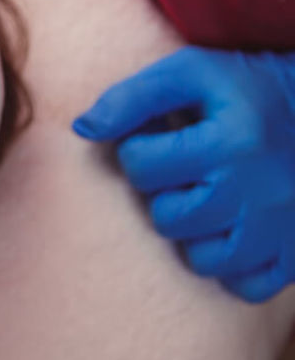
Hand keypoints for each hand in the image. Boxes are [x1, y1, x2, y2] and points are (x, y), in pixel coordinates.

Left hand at [73, 47, 294, 302]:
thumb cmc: (248, 89)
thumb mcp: (192, 73)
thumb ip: (131, 97)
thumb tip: (84, 129)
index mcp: (234, 141)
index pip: (141, 166)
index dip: (140, 150)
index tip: (163, 138)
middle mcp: (262, 191)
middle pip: (168, 218)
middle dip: (165, 193)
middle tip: (188, 171)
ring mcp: (282, 228)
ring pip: (203, 259)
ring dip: (195, 232)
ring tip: (208, 199)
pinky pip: (247, 286)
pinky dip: (233, 266)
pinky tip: (233, 230)